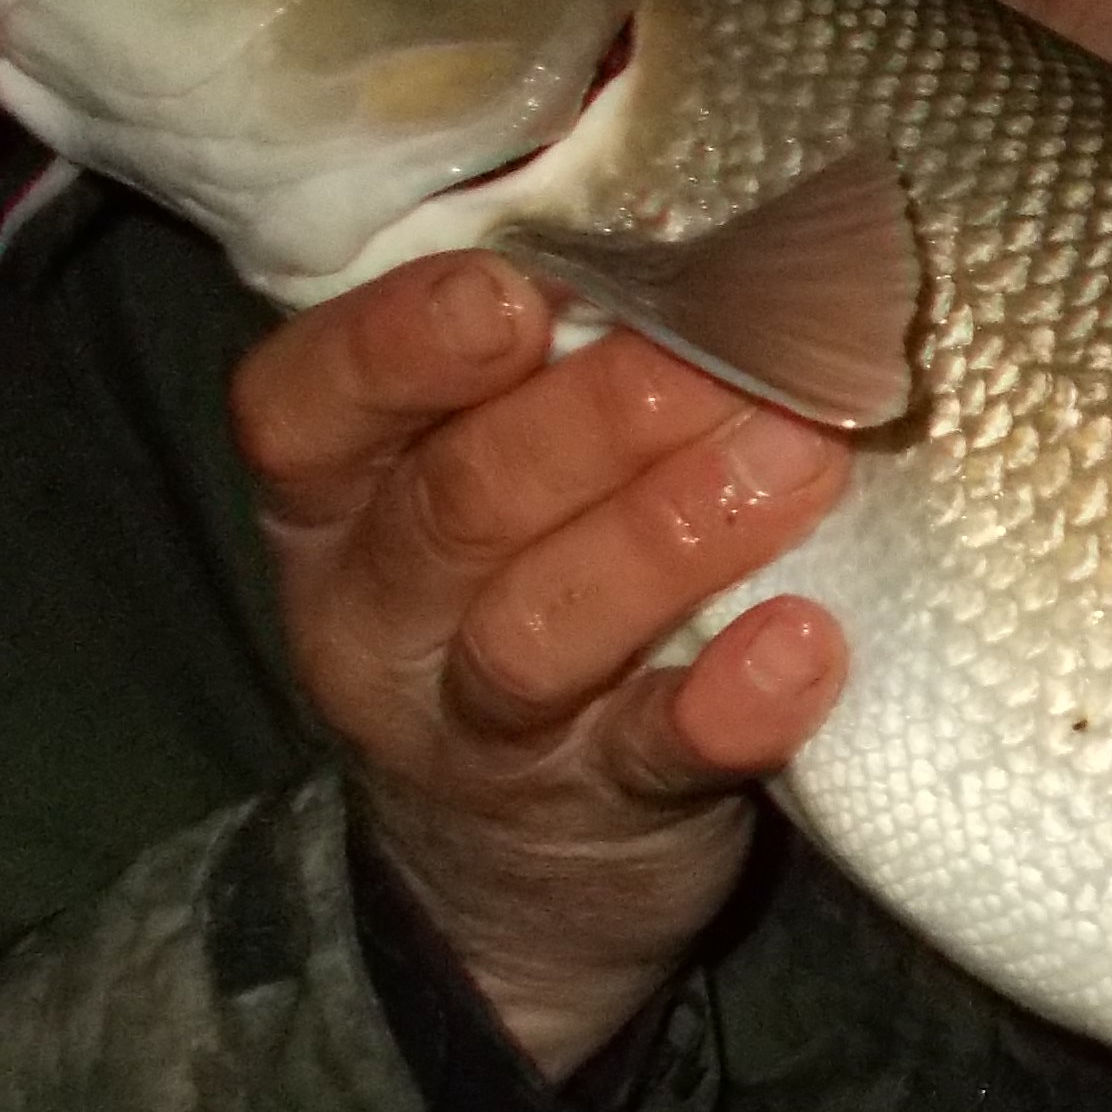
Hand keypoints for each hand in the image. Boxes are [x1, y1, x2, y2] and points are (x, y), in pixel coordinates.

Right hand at [231, 252, 853, 1074]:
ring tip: (798, 458)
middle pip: (457, 503)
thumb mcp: (481, 482)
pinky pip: (652, 755)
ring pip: (539, 629)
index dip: (395, 345)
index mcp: (334, 497)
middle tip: (735, 345)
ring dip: (672, 532)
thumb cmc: (524, 593)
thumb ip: (543, 370)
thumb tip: (709, 229)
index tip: (511, 291)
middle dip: (597, 415)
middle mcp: (376, 613)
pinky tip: (808, 644)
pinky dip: (732, 701)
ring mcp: (475, 728)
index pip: (303, 408)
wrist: (515, 882)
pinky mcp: (595, 812)